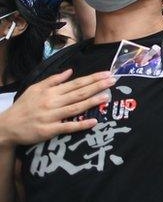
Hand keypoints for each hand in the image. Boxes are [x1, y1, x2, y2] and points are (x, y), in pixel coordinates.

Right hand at [0, 70, 114, 146]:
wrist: (7, 126)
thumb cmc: (23, 107)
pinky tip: (93, 121)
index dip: (92, 78)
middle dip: (97, 86)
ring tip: (106, 96)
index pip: (75, 83)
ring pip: (75, 108)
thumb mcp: (35, 88)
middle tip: (113, 81)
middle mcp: (52, 102)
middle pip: (78, 93)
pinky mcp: (49, 130)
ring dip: (92, 102)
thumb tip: (70, 71)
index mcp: (50, 92)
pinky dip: (81, 124)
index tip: (106, 74)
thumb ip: (53, 80)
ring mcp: (51, 117)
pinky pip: (67, 127)